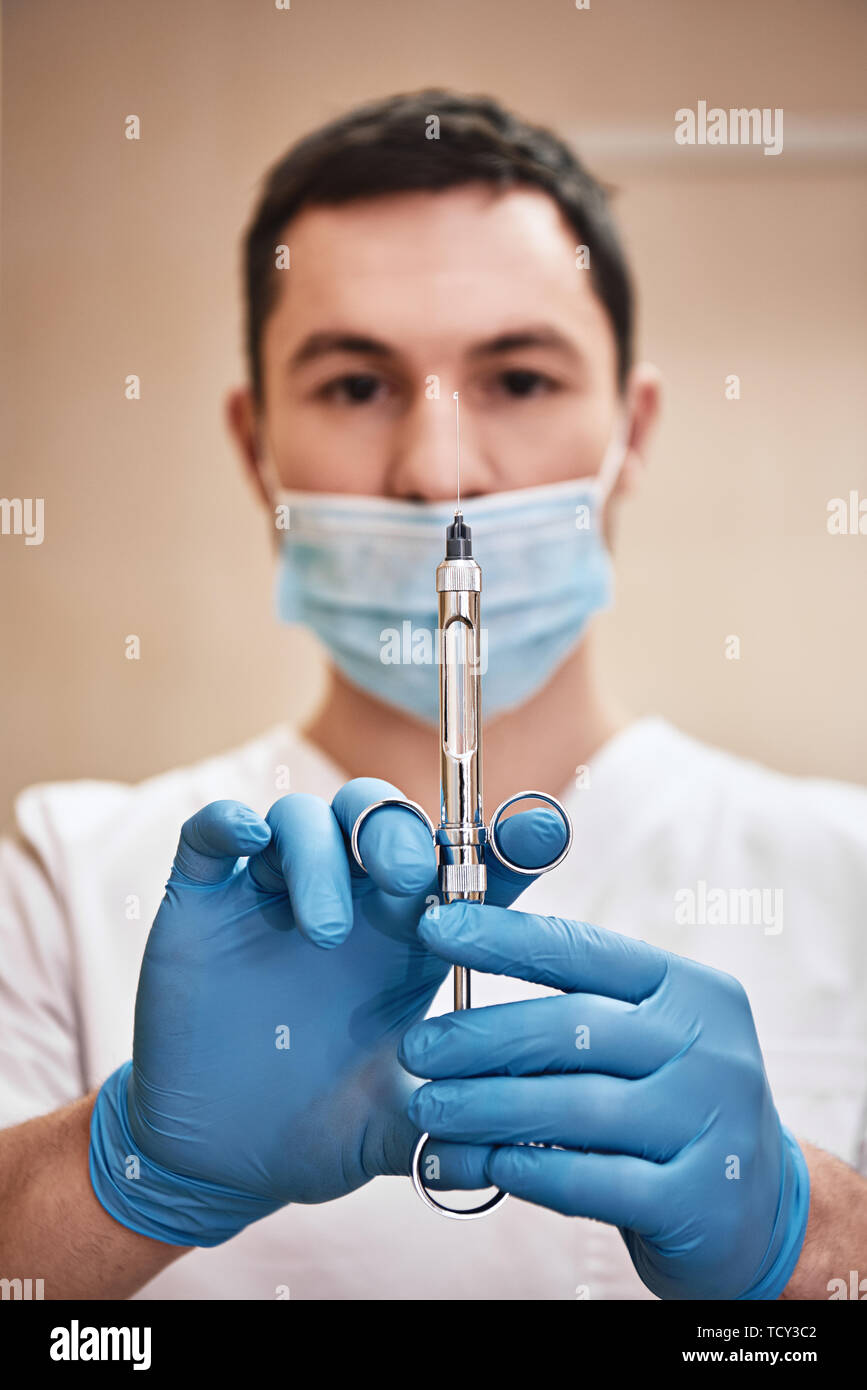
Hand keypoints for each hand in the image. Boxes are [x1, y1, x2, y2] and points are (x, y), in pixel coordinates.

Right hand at [89, 783, 563, 1245]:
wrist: (221, 1157)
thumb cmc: (323, 1128)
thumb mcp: (398, 1124)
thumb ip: (455, 1116)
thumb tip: (525, 1131)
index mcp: (415, 935)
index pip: (469, 864)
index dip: (510, 839)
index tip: (544, 832)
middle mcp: (351, 898)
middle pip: (385, 817)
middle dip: (402, 835)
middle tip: (409, 881)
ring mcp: (274, 890)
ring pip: (306, 816)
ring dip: (323, 852)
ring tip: (326, 932)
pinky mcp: (205, 896)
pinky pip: (213, 830)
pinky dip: (231, 821)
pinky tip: (250, 840)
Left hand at [399, 903, 809, 1299]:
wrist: (760, 1214)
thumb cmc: (670, 1106)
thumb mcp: (648, 1038)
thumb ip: (580, 1004)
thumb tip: (464, 954)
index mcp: (689, 990)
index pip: (584, 950)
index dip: (503, 936)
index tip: (433, 927)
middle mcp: (707, 1047)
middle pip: (572, 1027)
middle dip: (481, 1036)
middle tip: (416, 1047)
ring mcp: (709, 1124)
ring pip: (572, 1106)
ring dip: (486, 1107)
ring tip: (429, 1110)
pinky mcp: (696, 1201)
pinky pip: (587, 1181)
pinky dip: (524, 1170)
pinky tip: (481, 1164)